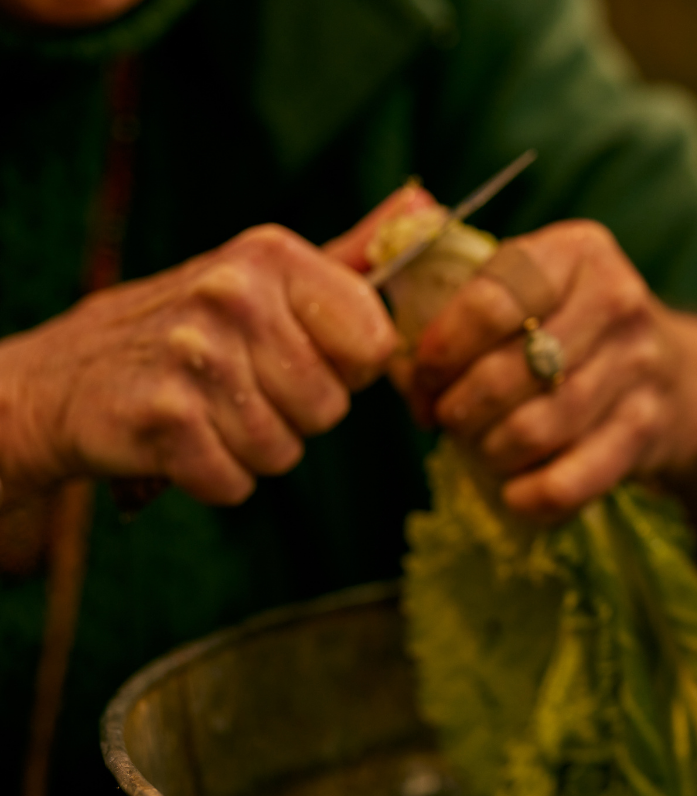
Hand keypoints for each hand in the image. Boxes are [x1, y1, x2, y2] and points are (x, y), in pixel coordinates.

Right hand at [0, 188, 423, 505]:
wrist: (64, 378)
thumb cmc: (188, 330)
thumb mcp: (267, 278)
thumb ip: (351, 256)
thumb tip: (429, 208)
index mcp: (272, 257)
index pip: (374, 346)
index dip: (343, 370)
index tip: (297, 356)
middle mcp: (233, 295)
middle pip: (330, 408)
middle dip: (292, 415)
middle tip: (236, 388)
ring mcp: (194, 353)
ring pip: (285, 451)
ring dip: (251, 448)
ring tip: (208, 412)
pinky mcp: (163, 417)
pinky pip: (235, 482)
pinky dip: (212, 477)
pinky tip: (180, 440)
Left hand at [406, 220, 696, 534]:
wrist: (684, 380)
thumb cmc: (576, 332)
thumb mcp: (534, 290)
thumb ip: (463, 303)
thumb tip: (392, 361)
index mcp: (577, 252)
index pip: (492, 300)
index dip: (440, 351)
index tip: (421, 379)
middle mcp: (617, 300)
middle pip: (509, 371)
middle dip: (458, 409)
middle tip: (444, 422)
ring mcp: (640, 367)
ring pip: (535, 428)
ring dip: (489, 452)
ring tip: (479, 451)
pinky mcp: (649, 430)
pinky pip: (573, 478)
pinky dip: (531, 496)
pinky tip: (513, 494)